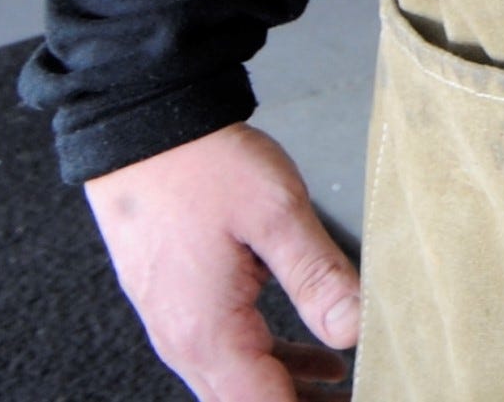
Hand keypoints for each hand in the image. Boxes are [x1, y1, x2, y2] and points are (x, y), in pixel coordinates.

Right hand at [89, 124, 358, 400]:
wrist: (139, 128)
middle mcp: (185, 343)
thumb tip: (358, 331)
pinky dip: (276, 365)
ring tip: (352, 394)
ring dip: (294, 394)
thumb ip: (319, 277)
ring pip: (240, 384)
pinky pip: (230, 355)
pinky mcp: (181, 304)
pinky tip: (322, 361)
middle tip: (364, 398)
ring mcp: (177, 326)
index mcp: (208, 334)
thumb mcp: (276, 213)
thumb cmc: (201, 164)